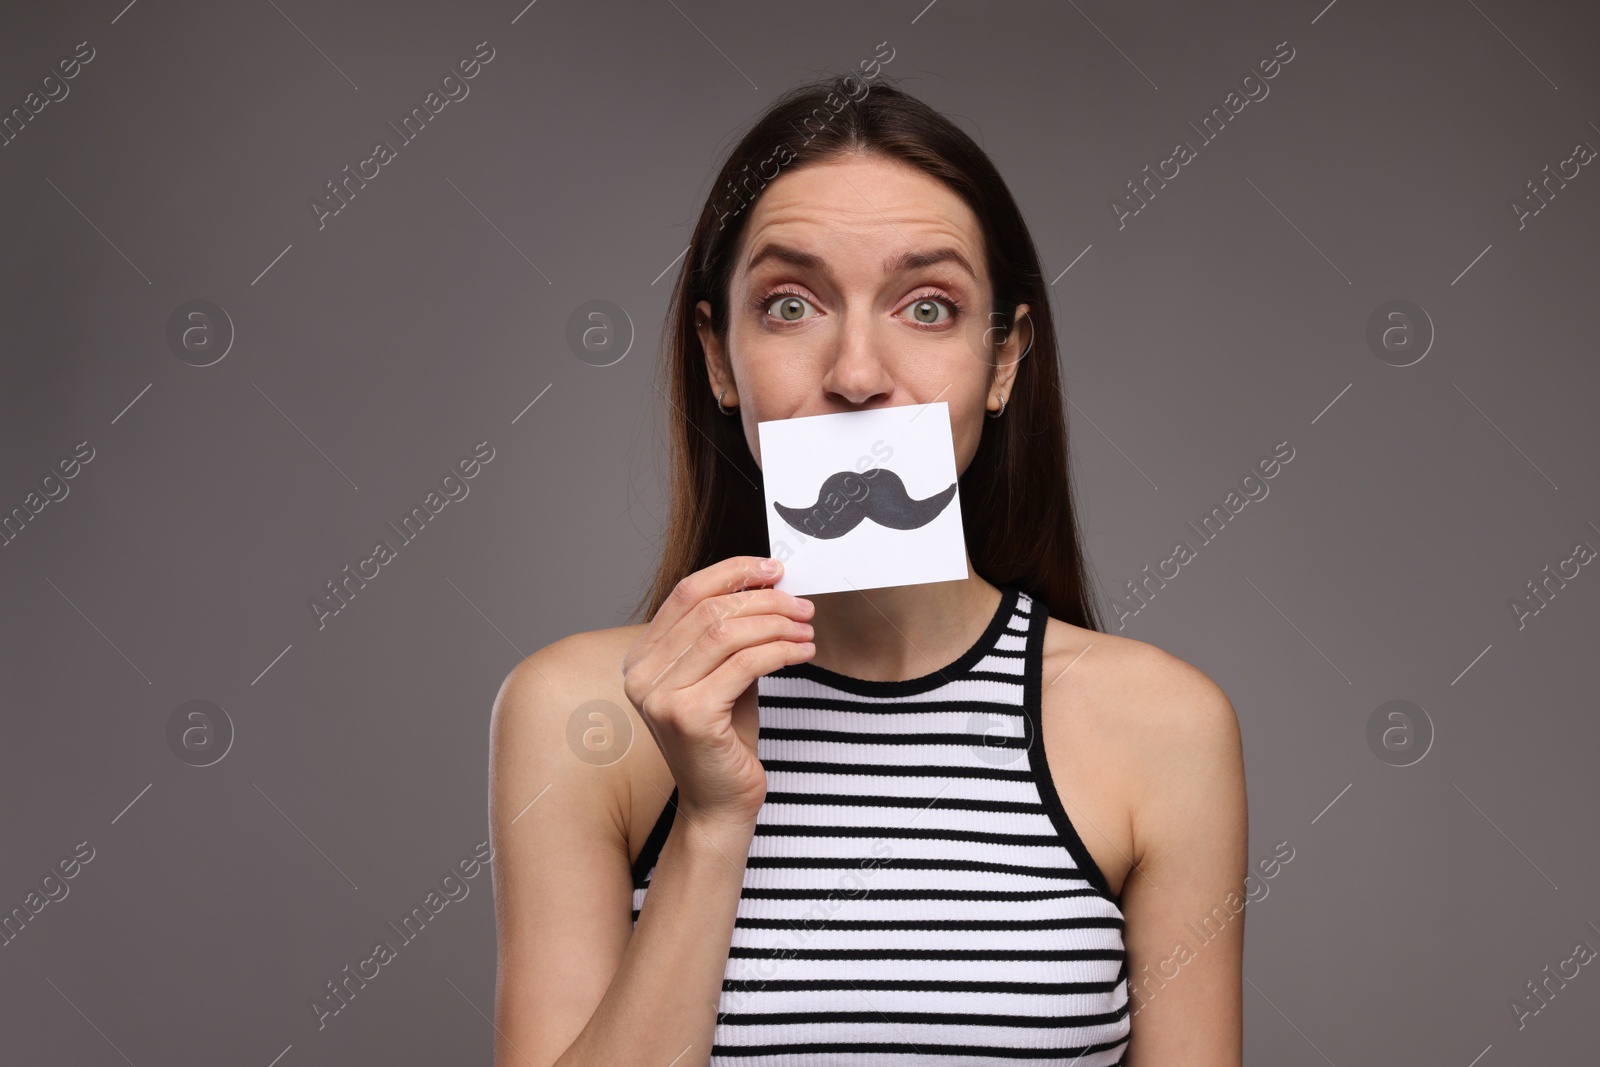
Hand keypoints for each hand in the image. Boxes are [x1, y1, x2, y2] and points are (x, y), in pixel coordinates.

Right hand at [622, 556, 814, 827]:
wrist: (720, 805)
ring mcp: (660, 696)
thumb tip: (767, 585)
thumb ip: (732, 634)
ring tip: (807, 628)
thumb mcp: (724, 675)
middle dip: (765, 600)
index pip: (686, 593)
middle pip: (709, 608)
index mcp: (642, 658)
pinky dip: (780, 651)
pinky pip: (744, 664)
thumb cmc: (725, 741)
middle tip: (803, 606)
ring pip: (727, 632)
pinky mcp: (688, 716)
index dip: (733, 573)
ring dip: (777, 624)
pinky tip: (803, 652)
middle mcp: (641, 675)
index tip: (773, 569)